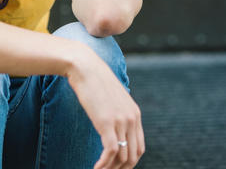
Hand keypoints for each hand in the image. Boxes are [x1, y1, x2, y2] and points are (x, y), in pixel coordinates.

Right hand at [68, 45, 144, 168]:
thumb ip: (116, 113)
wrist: (86, 67)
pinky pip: (110, 152)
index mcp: (135, 114)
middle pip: (133, 155)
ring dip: (110, 168)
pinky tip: (95, 168)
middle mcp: (131, 119)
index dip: (129, 162)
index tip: (117, 167)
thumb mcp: (111, 99)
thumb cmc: (94, 82)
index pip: (139, 147)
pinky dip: (104, 165)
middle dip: (121, 168)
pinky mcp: (107, 122)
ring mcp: (121, 121)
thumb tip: (110, 125)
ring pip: (122, 156)